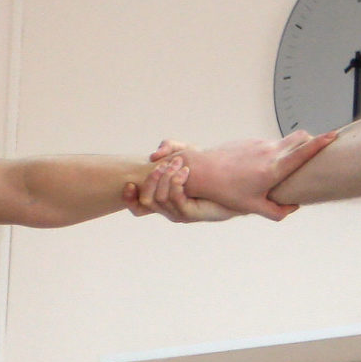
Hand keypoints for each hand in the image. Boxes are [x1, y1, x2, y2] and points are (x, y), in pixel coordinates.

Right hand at [125, 150, 244, 222]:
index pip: (137, 206)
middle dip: (151, 180)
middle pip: (146, 200)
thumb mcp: (187, 152)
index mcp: (162, 199)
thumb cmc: (207, 169)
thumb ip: (171, 147)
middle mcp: (167, 209)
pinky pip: (176, 199)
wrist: (231, 185)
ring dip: (166, 178)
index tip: (129, 183)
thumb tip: (155, 154)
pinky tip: (185, 171)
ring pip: (160, 199)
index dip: (129, 198)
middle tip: (163, 164)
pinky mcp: (191, 214)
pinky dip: (177, 183)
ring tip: (178, 163)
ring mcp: (178, 213)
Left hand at [145, 130, 336, 218]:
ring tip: (285, 166)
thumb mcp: (252, 206)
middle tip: (316, 151)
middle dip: (311, 142)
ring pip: (284, 141)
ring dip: (291, 149)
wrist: (202, 170)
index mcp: (273, 169)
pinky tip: (260, 167)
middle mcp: (269, 152)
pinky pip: (269, 145)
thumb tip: (293, 208)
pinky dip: (274, 152)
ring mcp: (260, 144)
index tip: (333, 135)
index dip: (320, 143)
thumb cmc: (226, 191)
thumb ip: (276, 211)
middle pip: (299, 138)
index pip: (303, 151)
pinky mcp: (250, 141)